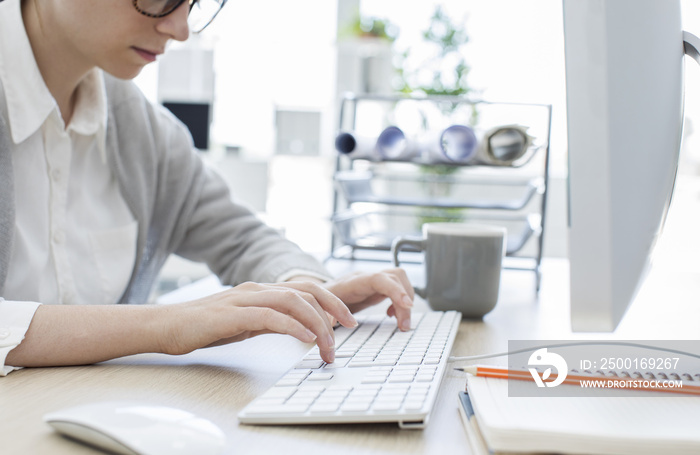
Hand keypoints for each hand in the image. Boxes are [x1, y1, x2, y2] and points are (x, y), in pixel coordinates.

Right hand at [166, 281, 357, 362]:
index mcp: (262, 290)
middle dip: (333, 307)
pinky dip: (292, 326)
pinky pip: (269, 317)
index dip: (331, 301)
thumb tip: (298, 329)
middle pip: (305, 290)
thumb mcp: (245, 322)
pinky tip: (305, 338)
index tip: (348, 321)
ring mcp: (243, 299)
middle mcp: (257, 289)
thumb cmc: (203, 326)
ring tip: (329, 343)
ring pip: (292, 301)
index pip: (305, 289)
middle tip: (351, 328)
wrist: (165, 326)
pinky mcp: (230, 315)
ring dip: (316, 322)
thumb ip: (270, 320)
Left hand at [323, 268, 413, 330]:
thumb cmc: (317, 302)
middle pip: (396, 276)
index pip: (379, 278)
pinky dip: (401, 302)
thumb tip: (329, 323)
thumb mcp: (319, 310)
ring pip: (400, 280)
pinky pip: (397, 288)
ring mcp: (373, 281)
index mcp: (352, 282)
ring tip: (401, 323)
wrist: (315, 294)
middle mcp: (365, 277)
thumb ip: (325, 316)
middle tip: (404, 325)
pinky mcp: (377, 287)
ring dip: (406, 301)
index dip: (395, 290)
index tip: (408, 305)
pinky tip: (392, 315)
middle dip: (405, 300)